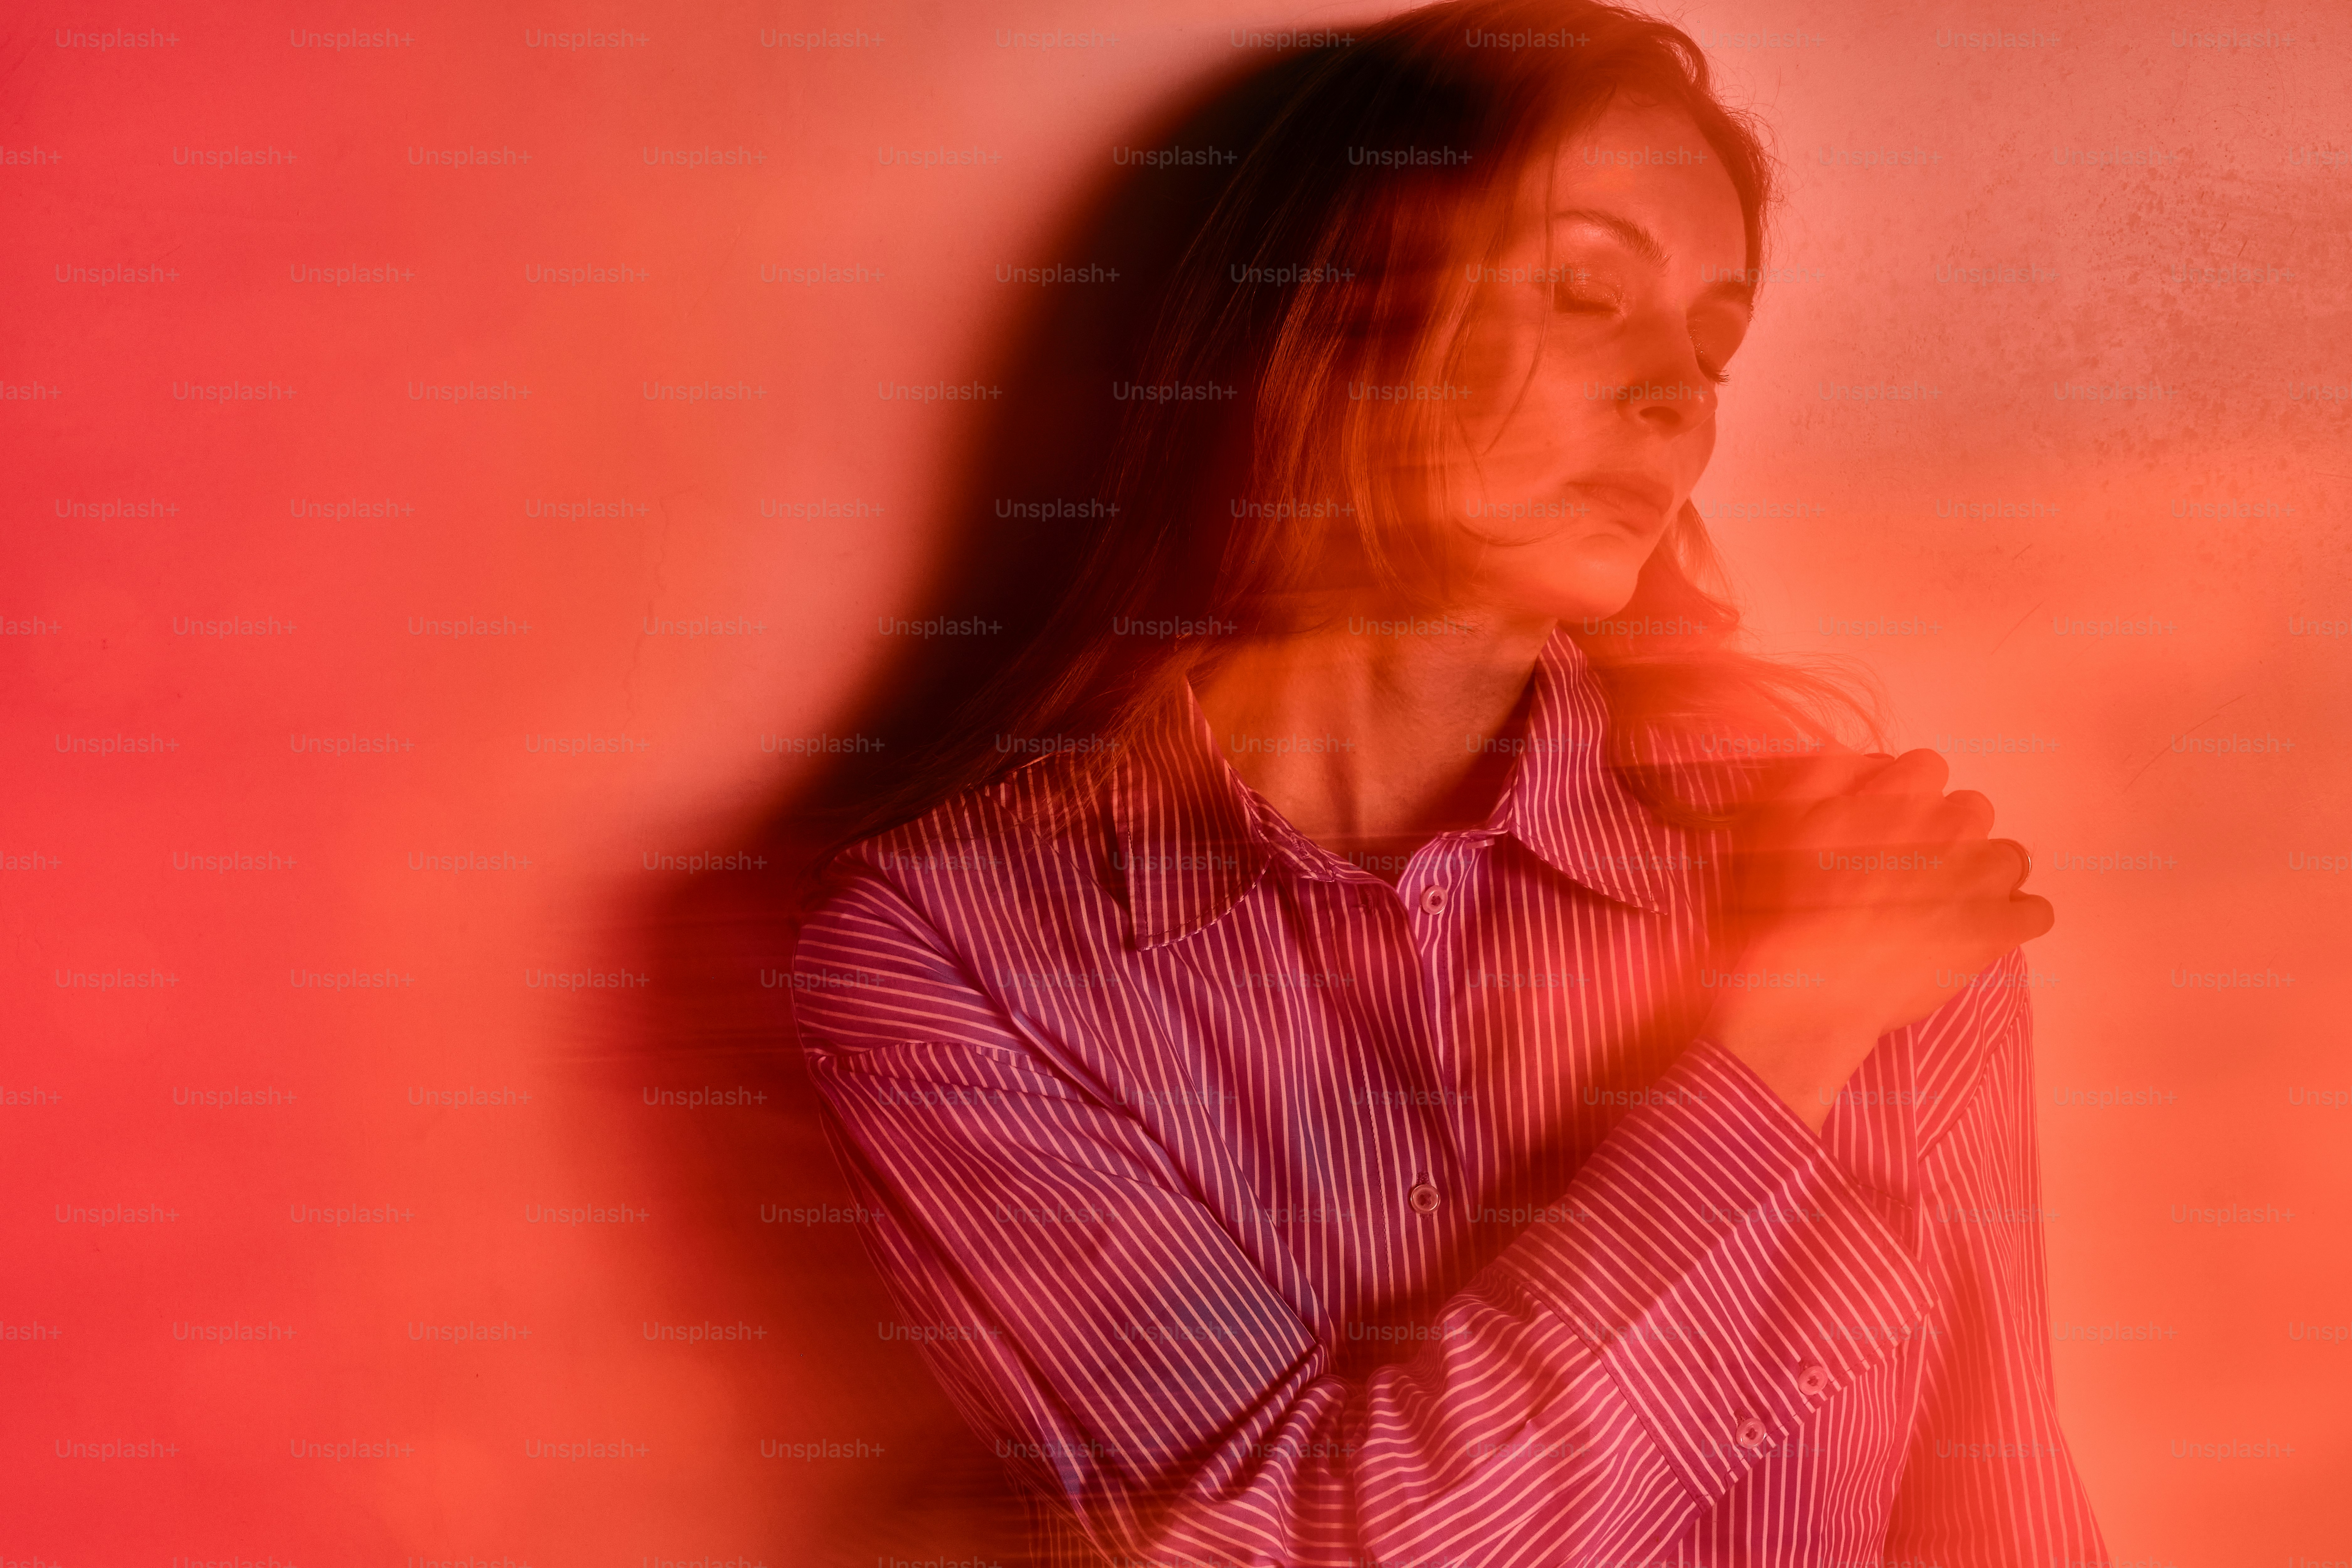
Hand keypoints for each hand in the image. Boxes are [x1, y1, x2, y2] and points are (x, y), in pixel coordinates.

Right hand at [1703, 748, 2052, 1132]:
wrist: (1808, 993)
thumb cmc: (1783, 906)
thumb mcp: (1777, 820)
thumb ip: (1818, 774)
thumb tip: (1851, 754)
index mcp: (1900, 794)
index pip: (1928, 767)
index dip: (1905, 798)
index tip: (1883, 828)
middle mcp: (1949, 826)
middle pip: (1973, 809)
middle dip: (1948, 835)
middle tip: (1910, 872)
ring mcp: (1979, 880)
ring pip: (2009, 857)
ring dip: (1983, 875)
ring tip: (1946, 905)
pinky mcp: (1996, 932)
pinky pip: (2036, 912)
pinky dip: (2014, 921)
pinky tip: (1978, 934)